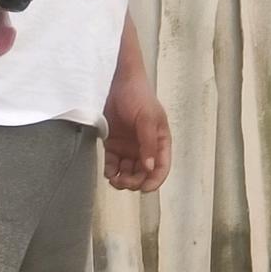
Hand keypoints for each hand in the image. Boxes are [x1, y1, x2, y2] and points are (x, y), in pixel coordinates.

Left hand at [102, 73, 171, 192]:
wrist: (118, 83)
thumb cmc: (139, 96)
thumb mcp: (147, 119)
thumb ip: (148, 143)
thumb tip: (149, 167)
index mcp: (160, 142)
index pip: (161, 167)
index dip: (154, 181)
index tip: (144, 189)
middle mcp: (145, 148)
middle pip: (142, 174)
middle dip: (134, 182)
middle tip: (123, 182)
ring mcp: (128, 147)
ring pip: (127, 172)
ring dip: (122, 179)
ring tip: (114, 179)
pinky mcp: (113, 145)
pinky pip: (112, 164)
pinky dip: (111, 171)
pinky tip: (109, 173)